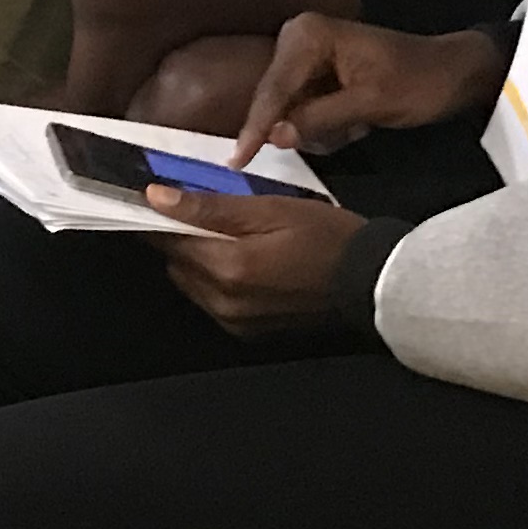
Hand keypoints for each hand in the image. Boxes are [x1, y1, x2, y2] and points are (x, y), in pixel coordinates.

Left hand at [135, 184, 363, 335]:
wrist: (372, 283)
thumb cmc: (325, 236)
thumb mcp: (271, 209)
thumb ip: (210, 206)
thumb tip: (155, 197)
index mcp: (226, 268)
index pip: (166, 239)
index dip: (159, 215)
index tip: (160, 196)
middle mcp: (221, 301)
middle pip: (175, 262)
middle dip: (183, 236)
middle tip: (207, 211)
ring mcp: (233, 321)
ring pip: (190, 282)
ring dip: (198, 258)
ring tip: (230, 236)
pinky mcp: (247, 332)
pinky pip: (211, 300)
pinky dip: (215, 279)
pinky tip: (242, 262)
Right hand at [235, 12, 506, 156]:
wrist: (455, 72)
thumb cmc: (418, 83)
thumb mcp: (371, 104)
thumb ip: (319, 118)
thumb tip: (274, 137)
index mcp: (309, 36)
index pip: (274, 88)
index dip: (255, 127)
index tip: (236, 161)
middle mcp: (298, 37)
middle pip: (274, 97)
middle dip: (300, 126)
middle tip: (344, 134)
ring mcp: (305, 53)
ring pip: (287, 107)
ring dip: (317, 127)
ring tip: (359, 126)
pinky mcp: (315, 70)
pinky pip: (302, 107)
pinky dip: (323, 123)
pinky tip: (355, 124)